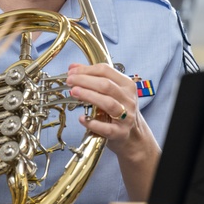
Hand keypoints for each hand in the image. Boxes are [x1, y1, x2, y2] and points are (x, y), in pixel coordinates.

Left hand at [66, 62, 160, 200]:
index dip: (86, 70)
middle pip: (106, 85)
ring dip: (89, 96)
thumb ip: (93, 78)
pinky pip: (106, 128)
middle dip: (85, 81)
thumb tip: (73, 67)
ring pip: (108, 103)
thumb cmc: (119, 111)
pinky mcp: (120, 133)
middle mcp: (128, 99)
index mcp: (127, 85)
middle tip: (69, 81)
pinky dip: (93, 123)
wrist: (133, 136)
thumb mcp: (111, 92)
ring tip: (73, 92)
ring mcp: (126, 116)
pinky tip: (82, 119)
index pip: (106, 71)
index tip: (71, 71)